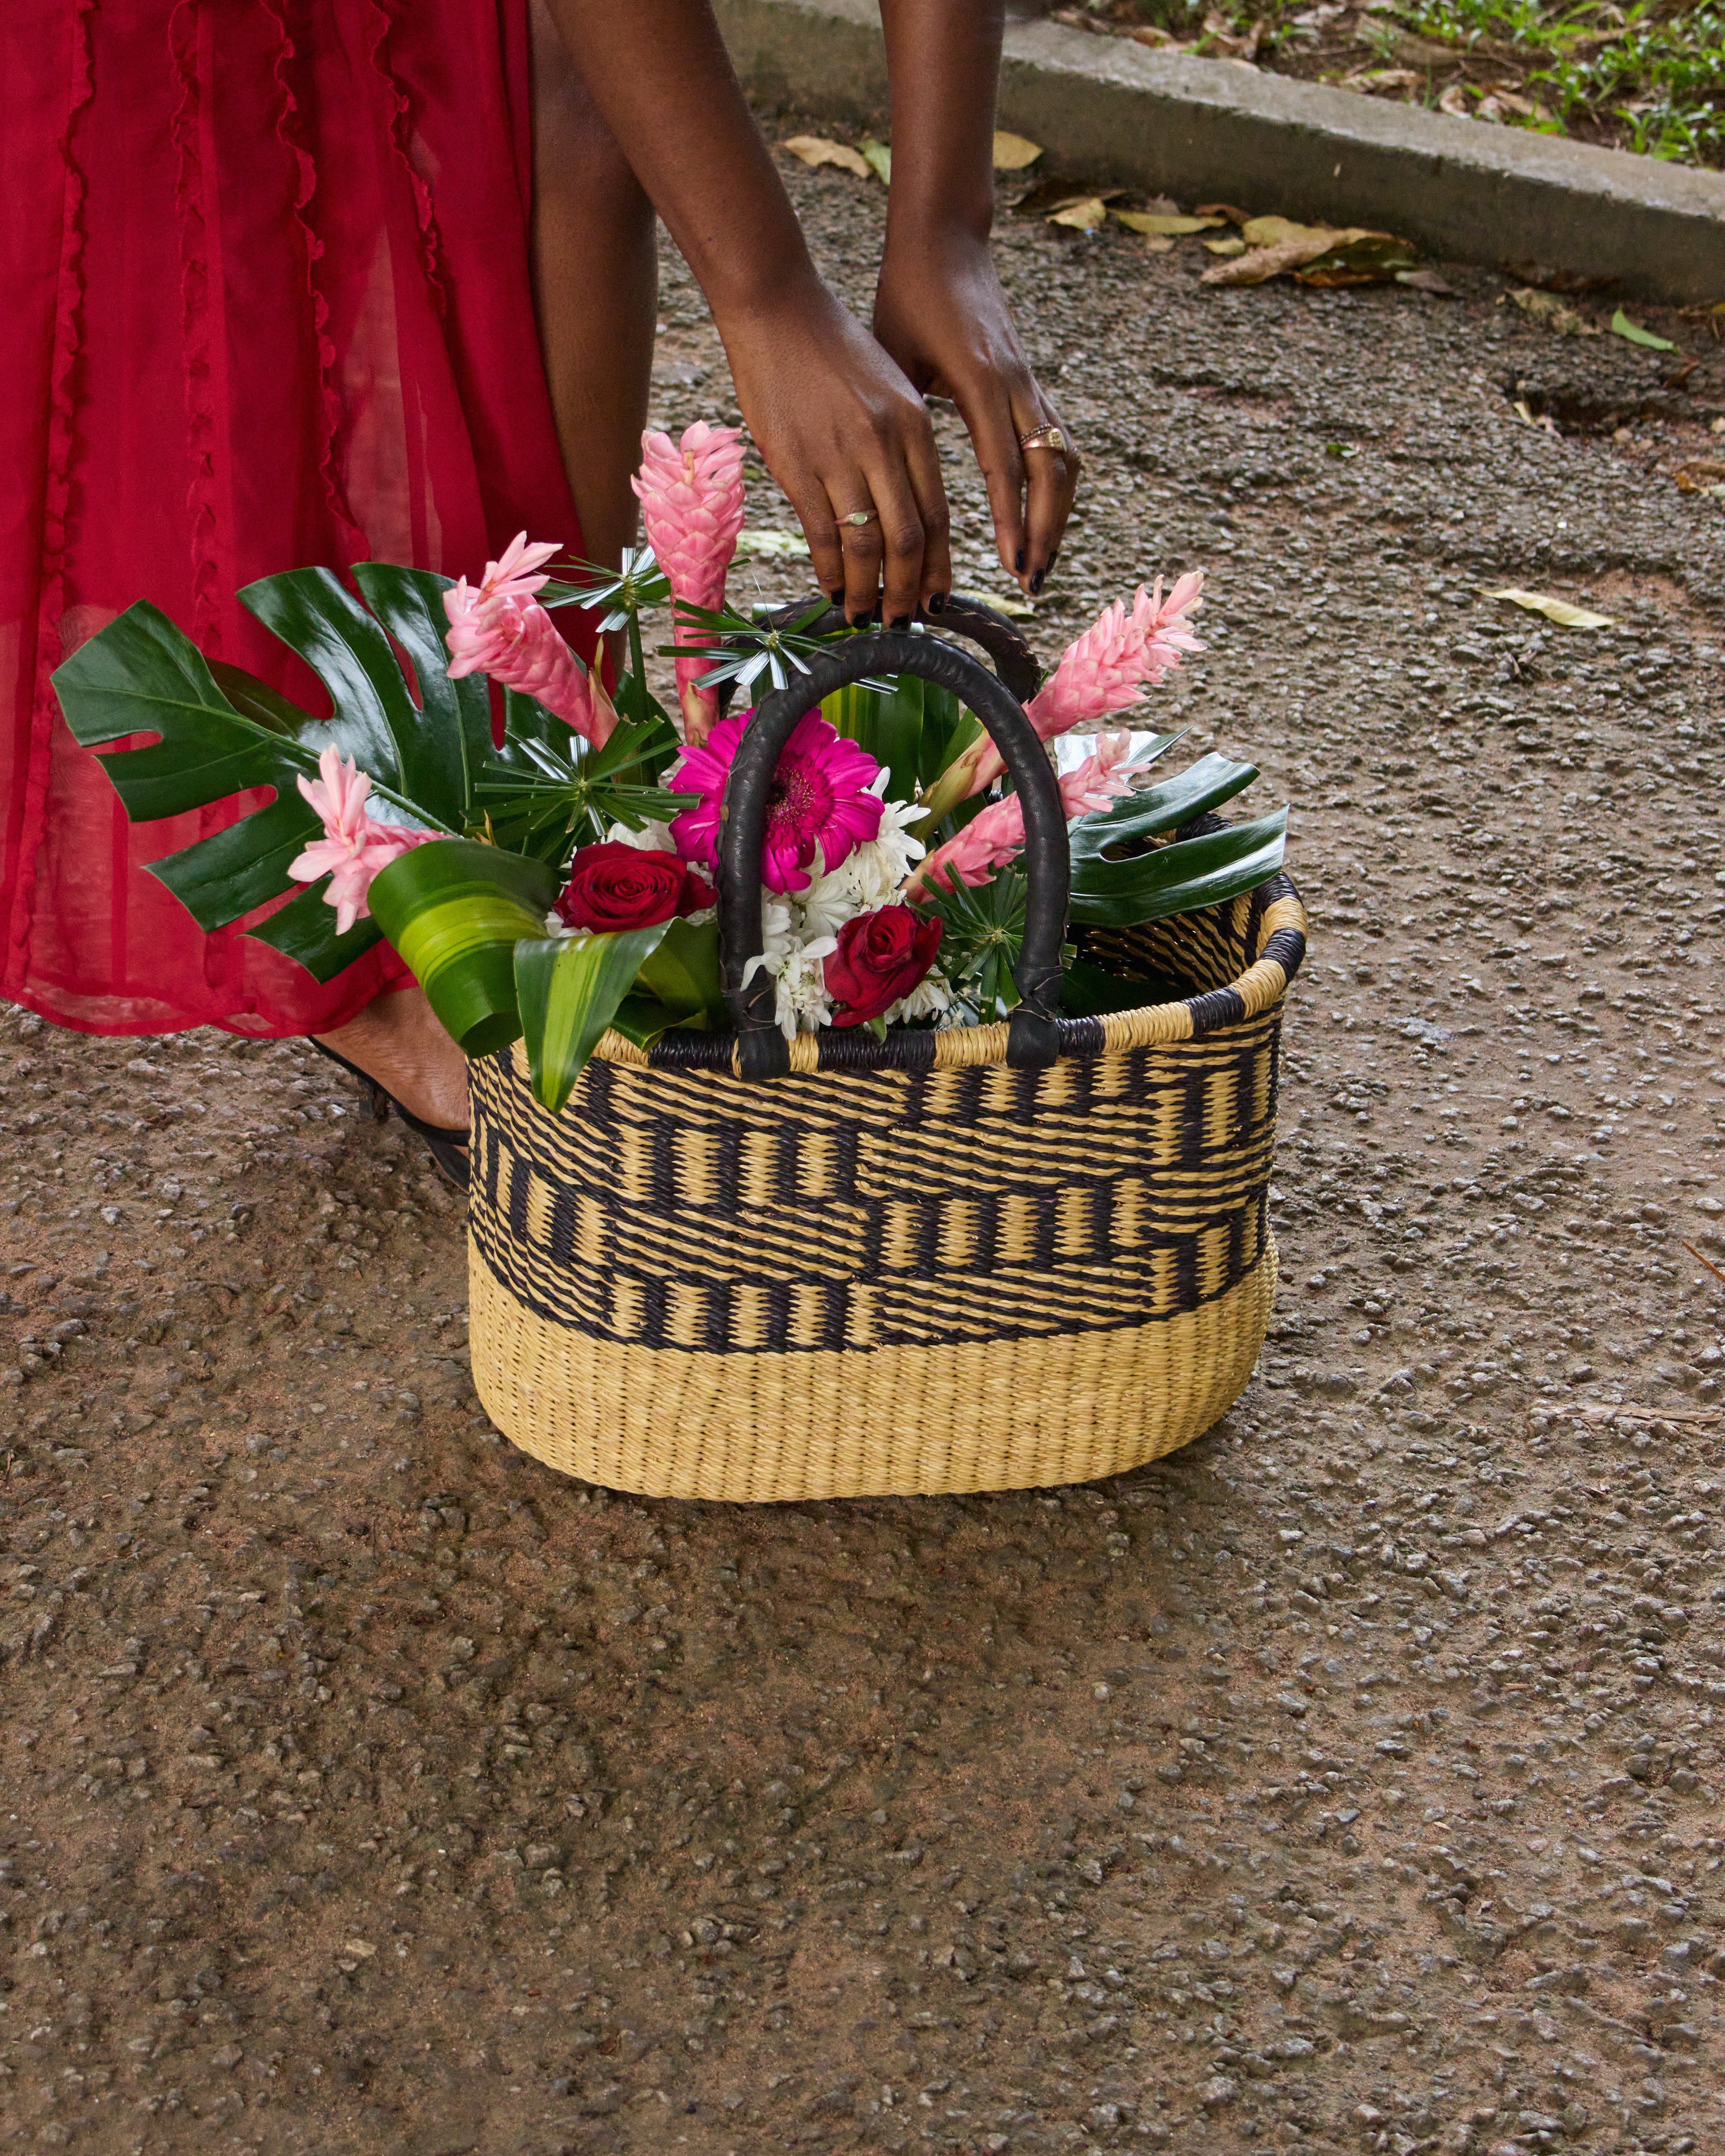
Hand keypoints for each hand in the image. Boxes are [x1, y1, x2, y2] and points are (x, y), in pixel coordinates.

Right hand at [717, 276, 953, 625]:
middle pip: (908, 538)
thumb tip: (904, 511)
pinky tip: (831, 589)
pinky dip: (829, 570)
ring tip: (865, 615)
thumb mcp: (889, 389)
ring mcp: (839, 456)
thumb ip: (901, 446)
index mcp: (915, 426)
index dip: (938, 565)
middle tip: (903, 620)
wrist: (778, 309)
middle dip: (907, 590)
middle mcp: (885, 444)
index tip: (936, 597)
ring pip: (866, 543)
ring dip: (867, 589)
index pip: (937, 513)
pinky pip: (821, 533)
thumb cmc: (833, 349)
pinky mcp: (796, 464)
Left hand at [873, 229, 1078, 596]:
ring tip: (1039, 563)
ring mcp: (1030, 382)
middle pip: (1049, 470)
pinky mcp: (1032, 382)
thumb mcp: (895, 359)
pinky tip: (1043, 521)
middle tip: (1031, 582)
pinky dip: (1055, 486)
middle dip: (1045, 530)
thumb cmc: (907, 298)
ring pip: (1063, 458)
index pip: (1005, 464)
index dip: (1012, 520)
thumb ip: (904, 419)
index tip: (1012, 565)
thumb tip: (889, 490)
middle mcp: (1015, 383)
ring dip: (1057, 514)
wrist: (943, 241)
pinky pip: (1058, 441)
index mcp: (980, 380)